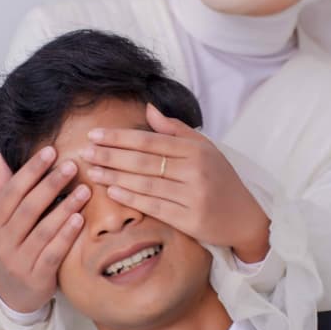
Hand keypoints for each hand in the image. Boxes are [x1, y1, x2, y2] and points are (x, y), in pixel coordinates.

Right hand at [0, 147, 91, 312]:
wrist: (10, 295)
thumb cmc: (11, 249)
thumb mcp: (2, 222)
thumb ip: (4, 191)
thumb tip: (1, 158)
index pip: (12, 191)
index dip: (31, 170)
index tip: (51, 151)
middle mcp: (3, 241)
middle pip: (28, 207)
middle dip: (50, 184)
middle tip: (72, 166)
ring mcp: (19, 260)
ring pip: (42, 230)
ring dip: (64, 207)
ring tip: (84, 190)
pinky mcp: (36, 277)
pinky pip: (52, 253)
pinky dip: (66, 235)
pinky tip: (79, 219)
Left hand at [83, 103, 269, 262]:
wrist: (245, 217)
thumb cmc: (222, 179)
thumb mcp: (205, 149)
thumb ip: (176, 130)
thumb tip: (148, 109)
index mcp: (197, 150)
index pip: (150, 140)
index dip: (120, 137)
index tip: (95, 134)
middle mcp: (195, 171)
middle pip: (143, 160)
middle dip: (110, 155)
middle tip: (85, 151)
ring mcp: (192, 196)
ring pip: (145, 183)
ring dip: (114, 175)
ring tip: (92, 169)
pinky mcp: (189, 220)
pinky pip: (153, 206)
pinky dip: (130, 197)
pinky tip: (111, 190)